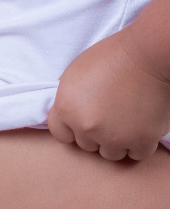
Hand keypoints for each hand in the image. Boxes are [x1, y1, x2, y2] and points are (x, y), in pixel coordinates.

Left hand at [47, 28, 169, 160]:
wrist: (147, 54)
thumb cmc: (110, 57)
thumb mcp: (74, 74)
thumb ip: (67, 98)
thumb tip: (67, 113)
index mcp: (66, 109)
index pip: (61, 134)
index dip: (72, 128)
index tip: (84, 120)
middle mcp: (86, 127)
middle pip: (86, 145)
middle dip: (95, 133)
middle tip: (109, 115)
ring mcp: (114, 136)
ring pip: (110, 153)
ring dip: (117, 141)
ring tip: (125, 121)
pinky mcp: (141, 140)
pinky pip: (136, 154)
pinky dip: (139, 144)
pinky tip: (141, 128)